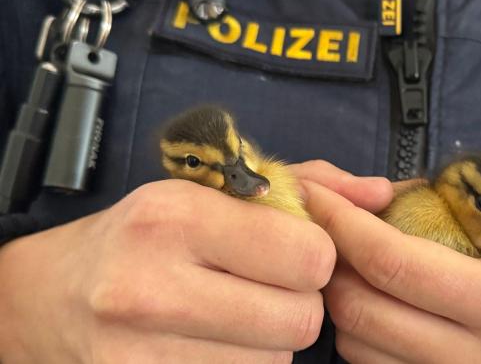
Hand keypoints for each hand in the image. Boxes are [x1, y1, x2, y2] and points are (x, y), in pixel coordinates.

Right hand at [0, 179, 336, 363]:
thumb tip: (382, 194)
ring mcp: (139, 352)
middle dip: (298, 305)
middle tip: (265, 289)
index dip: (314, 258)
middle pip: (300, 321)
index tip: (293, 254)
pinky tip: (215, 344)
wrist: (48, 296)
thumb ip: (305, 184)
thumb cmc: (144, 235)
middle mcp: (152, 284)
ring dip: (269, 343)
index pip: (309, 258)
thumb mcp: (212, 190)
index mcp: (178, 216)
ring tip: (233, 316)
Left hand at [303, 180, 480, 363]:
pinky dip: (365, 337)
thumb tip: (387, 193)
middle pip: (361, 312)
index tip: (319, 197)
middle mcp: (478, 357)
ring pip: (359, 350)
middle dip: (330, 264)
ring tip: (357, 270)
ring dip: (343, 302)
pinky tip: (383, 310)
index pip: (396, 264)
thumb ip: (460, 213)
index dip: (345, 225)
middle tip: (330, 232)